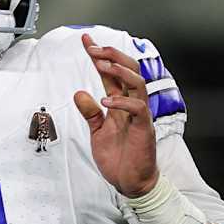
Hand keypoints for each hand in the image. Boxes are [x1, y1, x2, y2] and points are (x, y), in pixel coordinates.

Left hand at [73, 33, 158, 196]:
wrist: (130, 182)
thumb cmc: (118, 158)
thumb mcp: (97, 132)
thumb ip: (90, 112)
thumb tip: (79, 93)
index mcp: (120, 103)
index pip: (111, 73)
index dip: (100, 56)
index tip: (86, 41)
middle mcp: (131, 105)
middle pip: (129, 70)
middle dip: (112, 55)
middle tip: (93, 48)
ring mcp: (139, 115)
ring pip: (138, 83)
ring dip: (119, 71)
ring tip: (102, 64)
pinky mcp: (144, 129)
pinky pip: (138, 108)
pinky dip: (122, 102)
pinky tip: (106, 101)